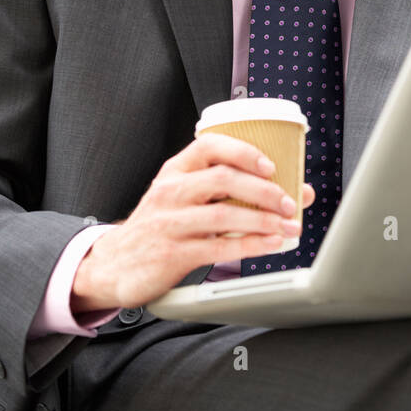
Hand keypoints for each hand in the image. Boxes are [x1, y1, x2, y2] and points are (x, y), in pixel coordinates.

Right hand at [70, 131, 315, 311]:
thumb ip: (229, 191)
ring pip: (224, 214)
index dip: (244, 152)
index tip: (270, 166)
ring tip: (288, 226)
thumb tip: (296, 189)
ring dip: (263, 220)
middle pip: (223, 179)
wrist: (114, 264)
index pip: (210, 146)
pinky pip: (219, 246)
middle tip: (288, 202)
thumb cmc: (160, 225)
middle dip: (263, 190)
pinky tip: (271, 244)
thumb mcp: (182, 198)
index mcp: (175, 170)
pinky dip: (251, 245)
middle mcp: (171, 192)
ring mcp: (170, 223)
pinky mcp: (173, 253)